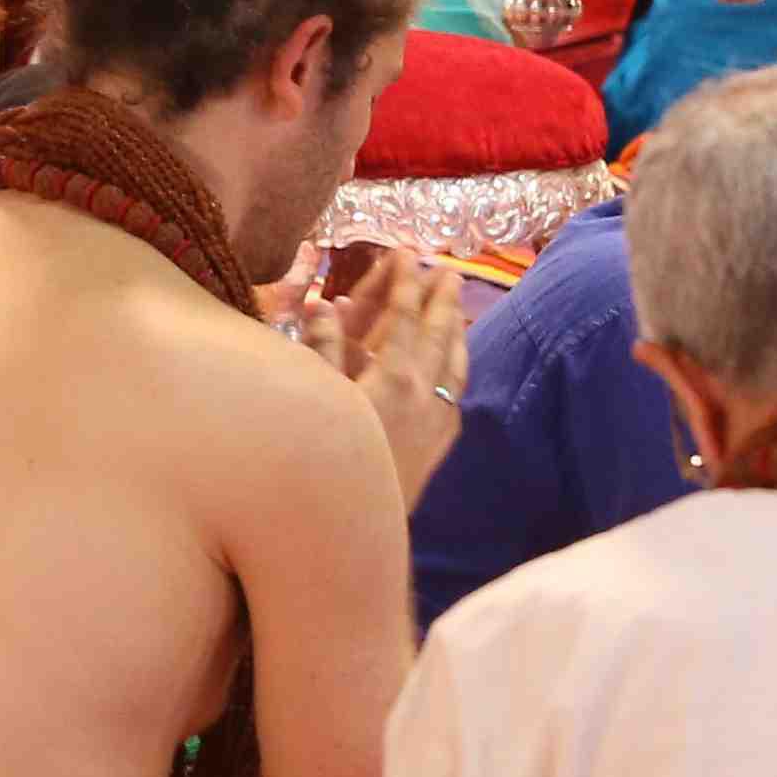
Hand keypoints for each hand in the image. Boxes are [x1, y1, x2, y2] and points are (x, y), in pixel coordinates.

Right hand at [299, 242, 466, 505]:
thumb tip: (326, 303)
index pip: (403, 317)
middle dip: (442, 300)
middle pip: (438, 335)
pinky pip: (457, 394)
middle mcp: (423, 392)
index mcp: (392, 375)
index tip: (408, 252)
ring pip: (455, 364)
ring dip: (457, 332)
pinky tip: (455, 369)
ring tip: (459, 311)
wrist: (356, 524)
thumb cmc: (327, 457)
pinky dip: (458, 369)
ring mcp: (437, 420)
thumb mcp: (317, 398)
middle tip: (448, 270)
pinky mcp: (441, 445)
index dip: (405, 282)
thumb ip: (321, 349)